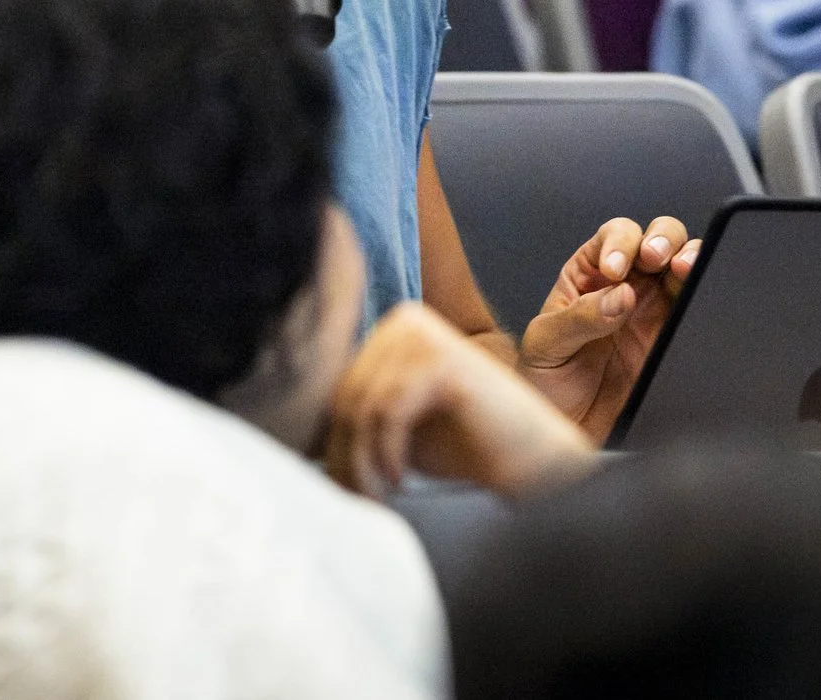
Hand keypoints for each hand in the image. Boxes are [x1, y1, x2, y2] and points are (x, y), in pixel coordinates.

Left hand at [325, 302, 594, 497]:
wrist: (535, 466)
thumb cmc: (465, 450)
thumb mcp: (393, 429)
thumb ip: (352, 419)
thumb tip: (285, 431)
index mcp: (390, 329)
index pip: (338, 387)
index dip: (332, 443)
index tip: (340, 489)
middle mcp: (404, 319)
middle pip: (344, 394)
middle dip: (344, 455)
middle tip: (358, 501)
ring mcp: (425, 334)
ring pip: (361, 405)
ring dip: (361, 462)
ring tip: (379, 498)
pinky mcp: (443, 360)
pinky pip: (387, 410)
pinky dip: (384, 452)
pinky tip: (398, 480)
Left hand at [516, 216, 697, 441]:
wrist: (567, 431)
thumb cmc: (546, 383)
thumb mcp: (547, 344)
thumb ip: (579, 318)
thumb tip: (621, 295)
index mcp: (589, 276)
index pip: (612, 238)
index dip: (619, 243)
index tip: (615, 272)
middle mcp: (627, 286)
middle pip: (657, 239)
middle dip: (662, 238)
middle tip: (655, 258)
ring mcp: (656, 313)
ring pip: (685, 266)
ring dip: (690, 257)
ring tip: (684, 268)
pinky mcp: (676, 340)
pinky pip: (699, 308)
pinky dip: (707, 292)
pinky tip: (701, 296)